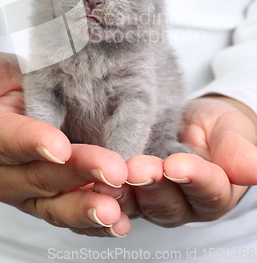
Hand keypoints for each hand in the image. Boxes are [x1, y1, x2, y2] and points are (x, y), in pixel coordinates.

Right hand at [0, 52, 129, 236]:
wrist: (3, 101)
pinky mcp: (50, 199)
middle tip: (112, 171)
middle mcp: (4, 175)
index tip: (60, 146)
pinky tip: (122, 221)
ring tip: (118, 209)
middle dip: (78, 175)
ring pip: (57, 205)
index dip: (32, 144)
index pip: (8, 142)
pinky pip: (70, 213)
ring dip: (88, 208)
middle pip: (41, 177)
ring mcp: (28, 192)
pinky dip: (96, 220)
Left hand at [94, 97, 256, 226]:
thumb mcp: (230, 130)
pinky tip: (89, 178)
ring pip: (137, 204)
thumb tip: (256, 169)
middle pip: (168, 202)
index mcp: (214, 193)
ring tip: (112, 173)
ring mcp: (152, 201)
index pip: (207, 191)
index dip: (193, 178)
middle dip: (152, 184)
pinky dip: (101, 191)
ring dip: (123, 190)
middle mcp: (182, 205)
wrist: (190, 124)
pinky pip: (113, 198)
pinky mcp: (128, 193)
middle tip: (138, 168)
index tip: (178, 165)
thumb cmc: (215, 128)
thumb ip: (238, 149)